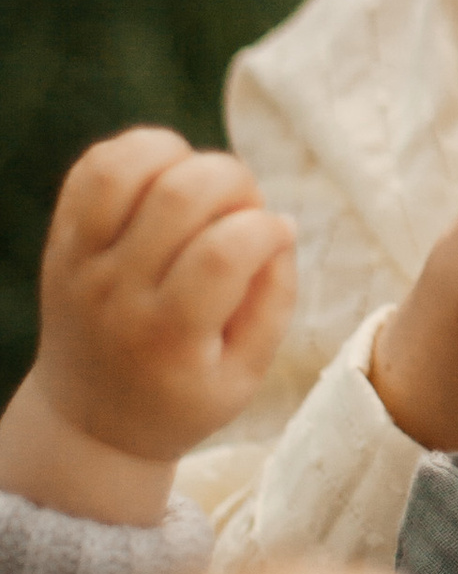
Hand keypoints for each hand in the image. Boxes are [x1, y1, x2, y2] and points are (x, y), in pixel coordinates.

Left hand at [0, 130, 295, 522]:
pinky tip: (167, 178)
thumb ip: (274, 302)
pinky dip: (139, 152)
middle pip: (179, 195)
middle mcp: (117, 293)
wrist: (90, 422)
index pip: (223, 252)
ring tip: (201, 189)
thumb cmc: (182, 397)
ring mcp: (81, 262)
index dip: (266, 229)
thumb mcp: (245, 378)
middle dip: (235, 182)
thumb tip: (280, 225)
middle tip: (243, 210)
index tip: (276, 238)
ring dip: (182, 158)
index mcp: (168, 336)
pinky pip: (94, 168)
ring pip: (126, 168)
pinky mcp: (61, 241)